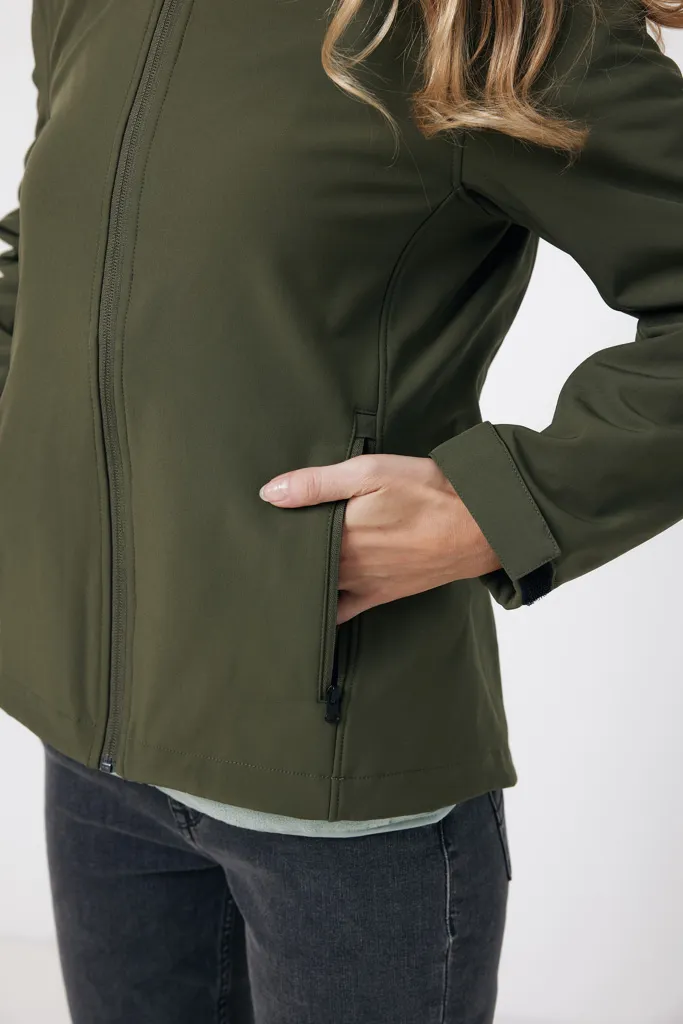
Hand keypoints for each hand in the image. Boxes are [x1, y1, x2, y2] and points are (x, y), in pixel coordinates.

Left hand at [259, 453, 502, 623]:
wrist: (479, 525)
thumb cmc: (428, 492)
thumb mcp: (372, 472)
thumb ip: (318, 483)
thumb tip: (270, 493)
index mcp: (340, 534)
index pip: (288, 540)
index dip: (265, 537)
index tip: (240, 533)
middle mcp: (346, 567)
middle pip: (297, 567)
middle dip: (273, 561)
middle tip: (243, 557)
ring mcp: (362, 585)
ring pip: (313, 590)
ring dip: (292, 585)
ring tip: (264, 579)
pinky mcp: (379, 595)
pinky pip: (340, 613)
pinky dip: (319, 613)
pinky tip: (301, 611)